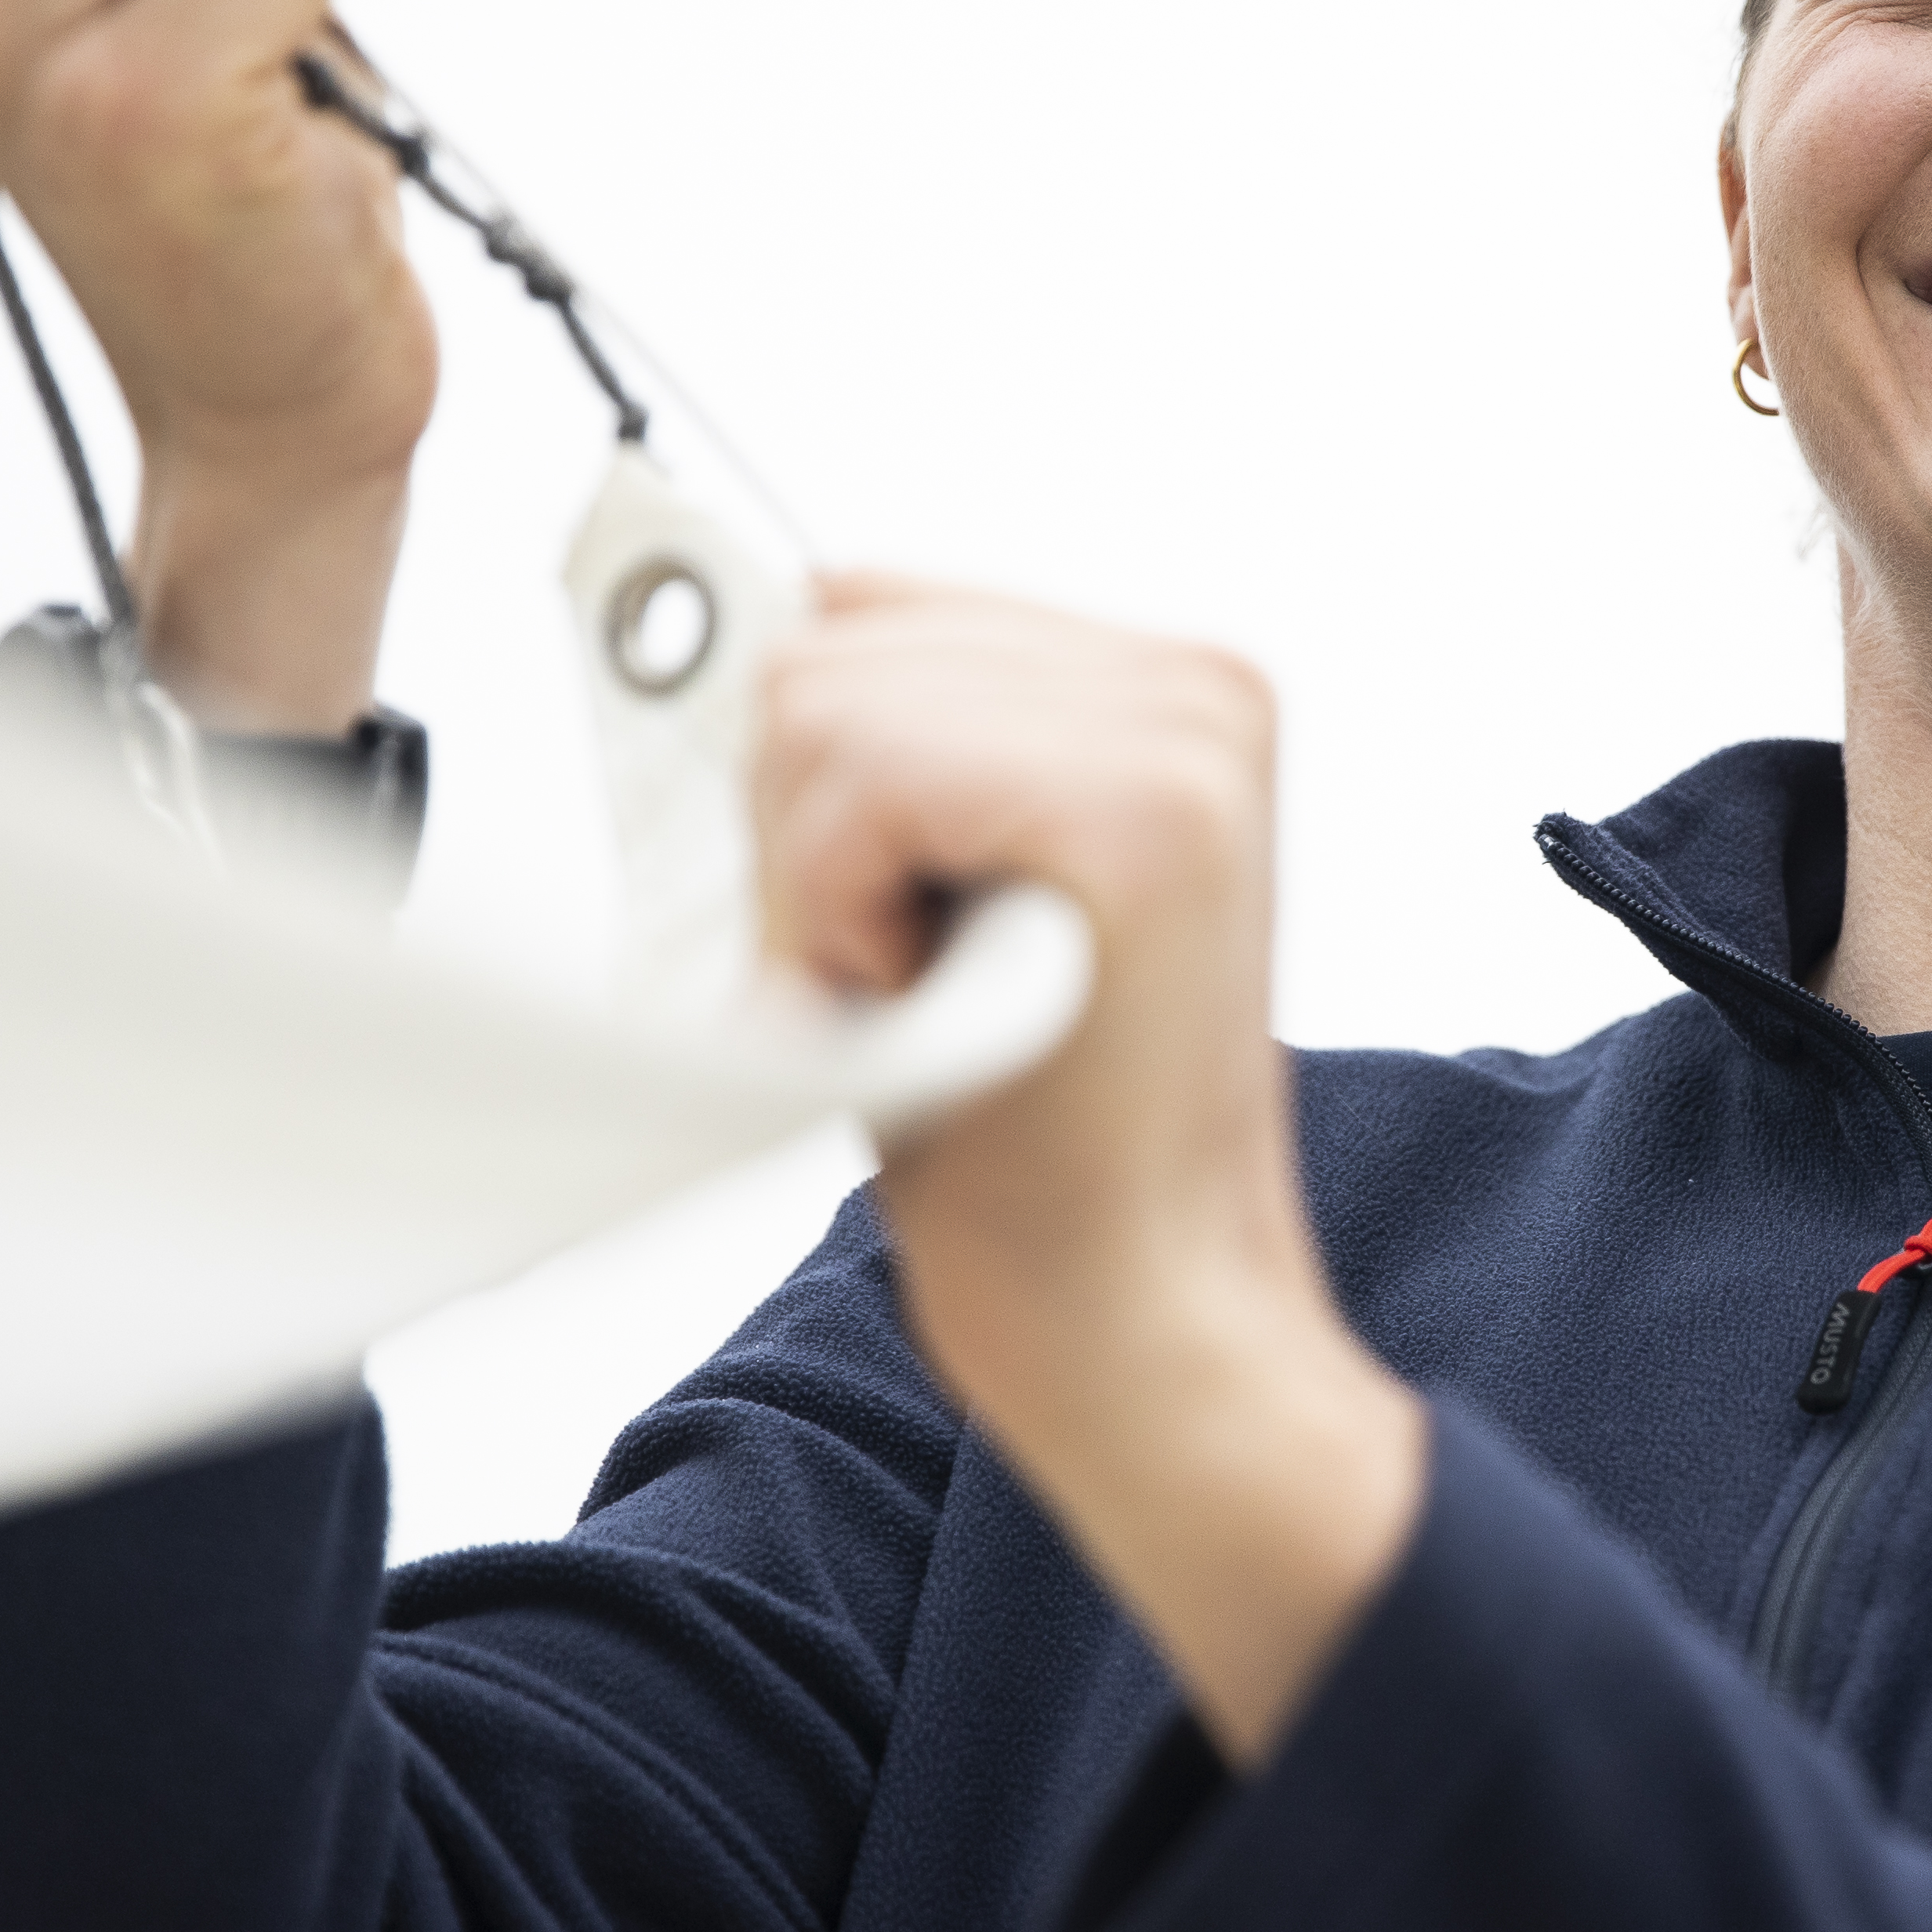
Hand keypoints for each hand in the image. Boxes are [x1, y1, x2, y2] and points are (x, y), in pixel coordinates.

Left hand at [760, 579, 1426, 1764]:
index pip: (868, 611)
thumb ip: (909, 742)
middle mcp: (1192, 686)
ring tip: (944, 998)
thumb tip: (739, 615)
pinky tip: (944, 1008)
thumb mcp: (963, 890)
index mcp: (1167, 692)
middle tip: (923, 983)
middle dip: (815, 839)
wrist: (1145, 1320)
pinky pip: (854, 784)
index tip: (900, 922)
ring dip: (826, 887)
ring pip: (823, 707)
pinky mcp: (1139, 813)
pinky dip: (841, 920)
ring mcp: (1179, 738)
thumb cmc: (1039, 1139)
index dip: (824, 788)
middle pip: (831, 649)